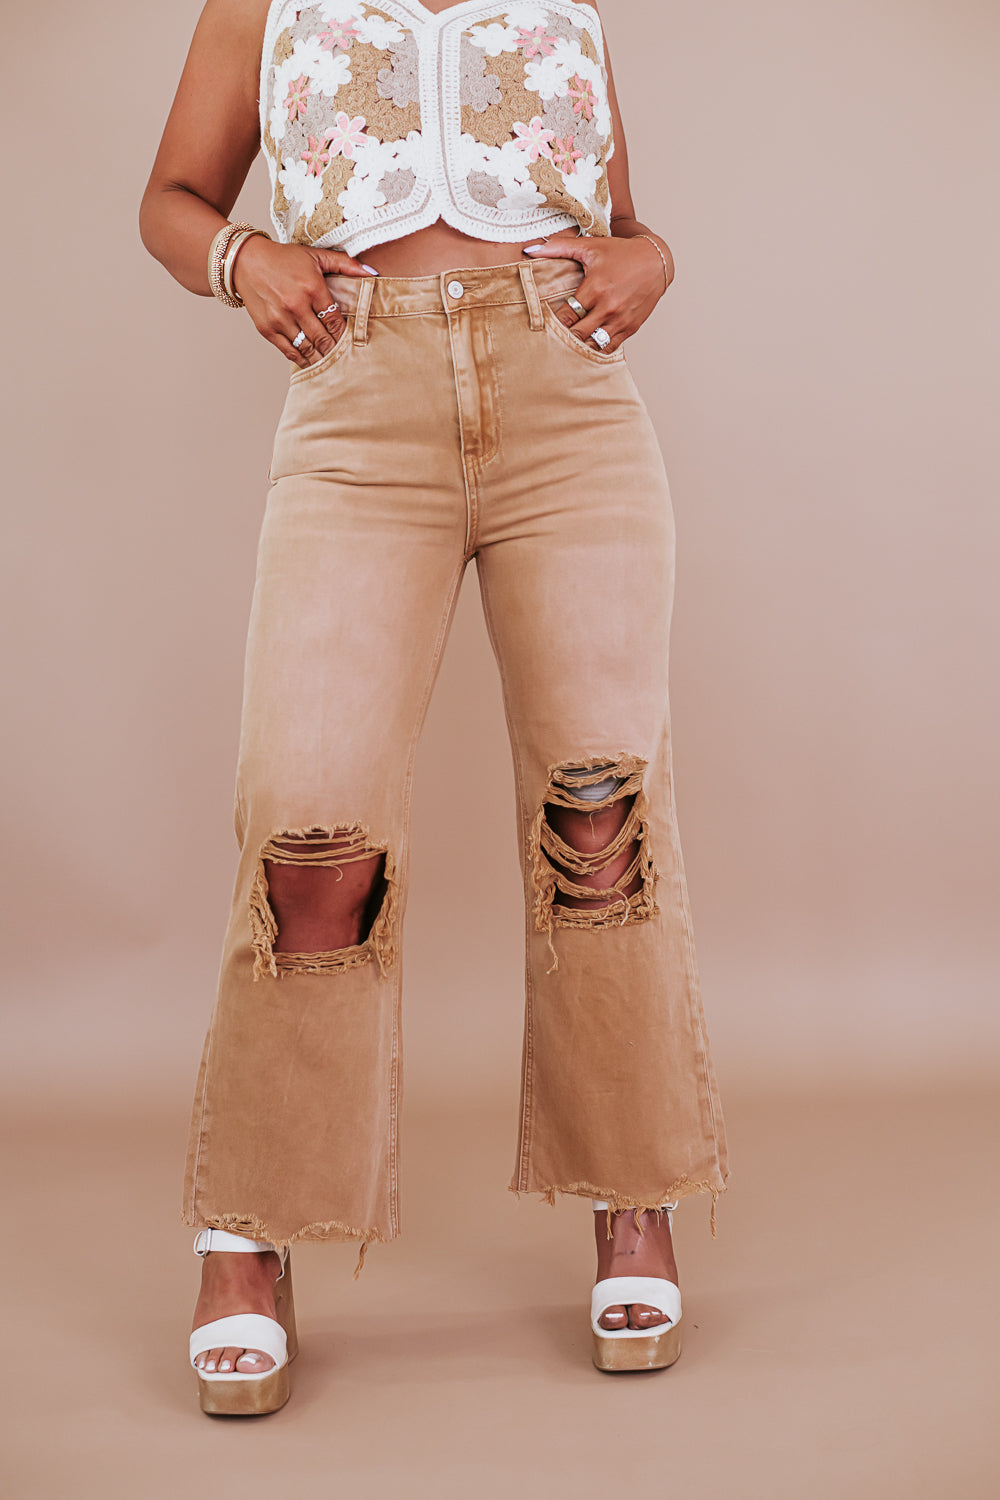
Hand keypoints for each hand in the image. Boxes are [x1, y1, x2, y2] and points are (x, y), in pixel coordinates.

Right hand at [231, 238, 376, 367]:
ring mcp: (280, 319)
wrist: (246, 261)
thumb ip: (345, 264)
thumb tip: (372, 274)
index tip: (350, 341)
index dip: (345, 335)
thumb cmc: (283, 259)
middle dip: (335, 350)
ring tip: (330, 362)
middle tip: (344, 357)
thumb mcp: (316, 255)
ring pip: (308, 349)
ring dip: (321, 358)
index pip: (335, 321)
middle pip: (324, 339)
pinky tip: (311, 360)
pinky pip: (289, 351)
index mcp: (312, 287)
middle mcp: (296, 305)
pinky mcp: (267, 329)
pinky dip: (302, 359)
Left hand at [523, 231, 672, 353]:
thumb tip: (529, 249)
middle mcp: (608, 307)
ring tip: (567, 343)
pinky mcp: (630, 328)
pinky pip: (609, 348)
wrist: (656, 261)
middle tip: (552, 337)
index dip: (553, 322)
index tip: (545, 323)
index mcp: (595, 288)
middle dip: (563, 336)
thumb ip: (559, 247)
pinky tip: (586, 345)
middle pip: (577, 334)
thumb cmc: (621, 253)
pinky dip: (596, 348)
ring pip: (592, 344)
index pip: (566, 316)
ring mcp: (620, 320)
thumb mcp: (590, 246)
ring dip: (579, 345)